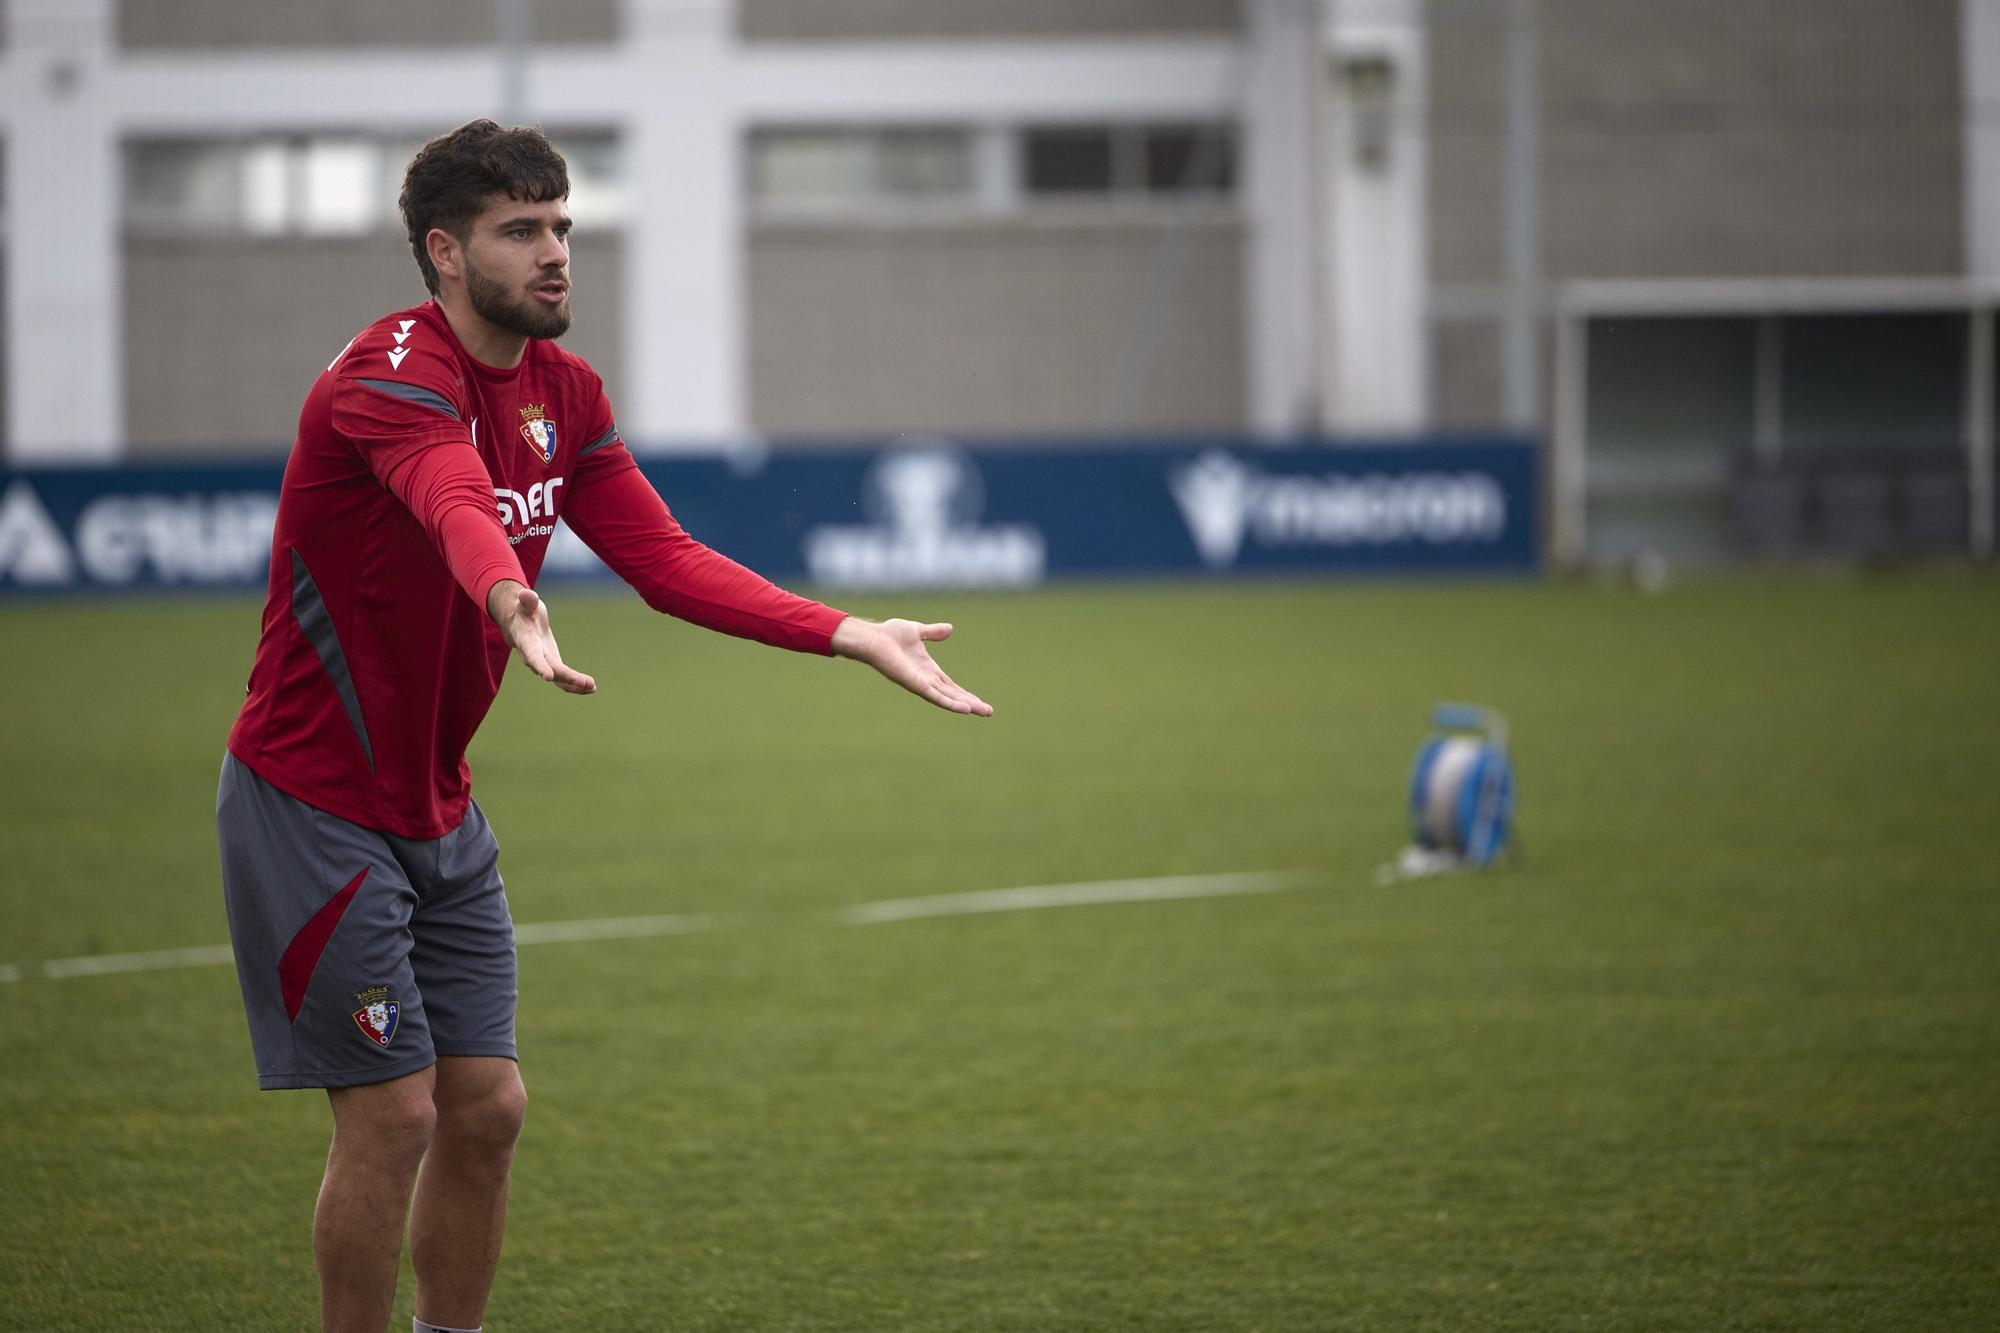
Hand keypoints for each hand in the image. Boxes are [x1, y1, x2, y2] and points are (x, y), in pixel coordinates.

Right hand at [487, 580, 595, 693]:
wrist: (518, 624)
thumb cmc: (523, 611)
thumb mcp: (524, 602)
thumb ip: (526, 600)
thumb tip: (526, 594)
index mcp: (526, 641)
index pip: (532, 655)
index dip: (540, 666)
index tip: (548, 677)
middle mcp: (533, 656)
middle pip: (551, 669)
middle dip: (568, 677)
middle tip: (587, 683)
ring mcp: (544, 663)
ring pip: (559, 679)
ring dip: (575, 685)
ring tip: (593, 688)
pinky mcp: (553, 665)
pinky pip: (563, 679)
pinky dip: (576, 684)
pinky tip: (591, 688)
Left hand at [831, 617, 991, 716]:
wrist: (874, 638)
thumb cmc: (890, 635)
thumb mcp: (918, 631)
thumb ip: (933, 632)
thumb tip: (950, 628)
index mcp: (928, 670)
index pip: (950, 686)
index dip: (965, 694)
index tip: (980, 702)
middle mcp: (926, 680)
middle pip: (953, 695)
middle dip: (971, 703)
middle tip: (988, 712)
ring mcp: (921, 684)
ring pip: (948, 698)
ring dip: (966, 705)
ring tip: (983, 712)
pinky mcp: (916, 684)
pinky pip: (936, 696)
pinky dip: (950, 703)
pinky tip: (964, 709)